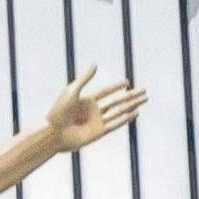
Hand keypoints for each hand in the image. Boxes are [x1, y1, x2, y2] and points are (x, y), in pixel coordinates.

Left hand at [32, 70, 146, 154]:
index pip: (105, 92)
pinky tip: (135, 113)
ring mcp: (97, 122)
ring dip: (132, 105)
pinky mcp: (99, 133)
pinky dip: (125, 118)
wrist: (54, 133)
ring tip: (144, 100)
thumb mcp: (72, 91)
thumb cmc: (59, 111)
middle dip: (130, 96)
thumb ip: (85, 78)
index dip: (116, 87)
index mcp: (86, 101)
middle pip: (116, 101)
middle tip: (144, 91)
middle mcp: (94, 111)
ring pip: (119, 112)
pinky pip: (115, 124)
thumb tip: (96, 65)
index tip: (127, 82)